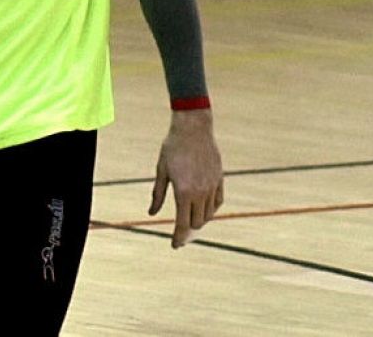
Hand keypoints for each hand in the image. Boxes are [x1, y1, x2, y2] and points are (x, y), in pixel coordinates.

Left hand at [148, 107, 224, 247]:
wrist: (193, 127)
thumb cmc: (173, 148)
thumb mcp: (161, 171)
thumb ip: (158, 195)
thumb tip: (152, 213)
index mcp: (183, 192)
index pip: (182, 225)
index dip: (178, 238)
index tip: (175, 246)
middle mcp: (200, 192)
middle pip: (197, 223)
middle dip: (187, 230)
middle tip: (180, 233)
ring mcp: (212, 185)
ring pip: (209, 214)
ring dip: (199, 220)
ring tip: (191, 220)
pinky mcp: (220, 178)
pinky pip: (218, 201)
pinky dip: (212, 209)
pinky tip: (204, 208)